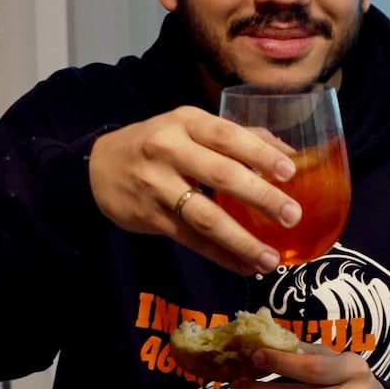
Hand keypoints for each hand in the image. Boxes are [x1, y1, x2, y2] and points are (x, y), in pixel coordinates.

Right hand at [88, 107, 300, 273]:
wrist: (97, 166)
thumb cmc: (159, 144)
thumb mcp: (191, 128)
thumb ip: (238, 136)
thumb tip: (290, 151)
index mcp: (187, 122)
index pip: (228, 135)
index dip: (260, 153)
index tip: (290, 172)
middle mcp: (170, 150)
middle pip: (221, 175)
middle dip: (260, 197)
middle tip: (292, 216)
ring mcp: (157, 185)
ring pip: (205, 216)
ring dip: (241, 240)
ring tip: (270, 258)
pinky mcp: (149, 216)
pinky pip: (190, 239)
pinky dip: (220, 255)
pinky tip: (244, 266)